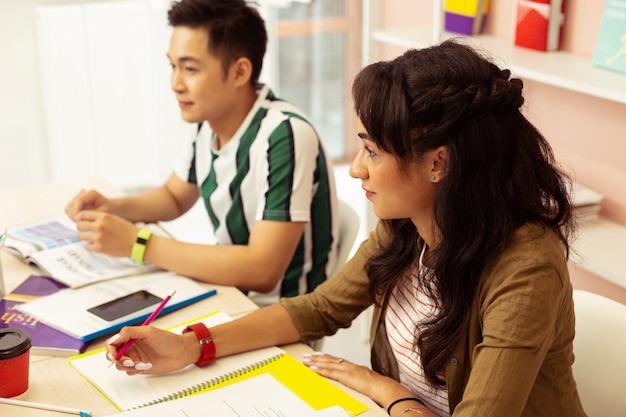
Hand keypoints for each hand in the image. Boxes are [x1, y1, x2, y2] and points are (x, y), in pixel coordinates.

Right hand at [65, 189, 110, 219]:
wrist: (110, 208)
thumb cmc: (108, 211)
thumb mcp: (102, 214)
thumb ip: (91, 215)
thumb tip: (78, 218)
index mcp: (91, 193)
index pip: (79, 201)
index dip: (76, 212)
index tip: (78, 221)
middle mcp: (83, 192)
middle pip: (71, 205)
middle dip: (74, 216)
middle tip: (80, 224)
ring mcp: (78, 196)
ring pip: (68, 208)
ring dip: (72, 217)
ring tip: (81, 223)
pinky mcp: (75, 201)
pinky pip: (69, 210)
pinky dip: (72, 216)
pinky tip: (80, 221)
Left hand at [74, 210, 137, 256]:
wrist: (137, 242)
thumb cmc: (126, 230)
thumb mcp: (114, 218)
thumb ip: (100, 218)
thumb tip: (83, 220)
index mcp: (103, 216)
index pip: (82, 214)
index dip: (80, 218)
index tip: (81, 221)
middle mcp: (100, 226)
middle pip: (79, 225)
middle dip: (81, 228)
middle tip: (85, 230)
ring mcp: (99, 237)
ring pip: (80, 236)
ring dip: (85, 237)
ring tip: (92, 238)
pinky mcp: (100, 248)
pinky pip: (87, 246)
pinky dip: (90, 246)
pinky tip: (97, 244)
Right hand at [106, 325, 199, 374]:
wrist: (180, 353)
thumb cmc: (168, 340)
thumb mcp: (148, 332)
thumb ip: (129, 332)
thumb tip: (114, 339)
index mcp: (131, 336)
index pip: (112, 342)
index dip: (110, 349)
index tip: (114, 354)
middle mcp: (131, 347)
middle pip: (113, 355)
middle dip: (119, 360)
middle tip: (130, 361)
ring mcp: (135, 357)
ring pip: (120, 365)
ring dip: (130, 366)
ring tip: (143, 363)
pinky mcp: (139, 367)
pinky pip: (129, 372)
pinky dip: (136, 370)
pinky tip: (148, 365)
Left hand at [302, 353, 435, 415]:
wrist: (386, 388)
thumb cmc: (381, 388)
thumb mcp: (370, 382)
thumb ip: (363, 381)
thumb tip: (361, 385)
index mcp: (357, 368)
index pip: (339, 361)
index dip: (328, 357)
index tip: (319, 355)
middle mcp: (351, 366)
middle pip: (331, 360)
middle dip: (318, 357)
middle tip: (307, 355)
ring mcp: (348, 370)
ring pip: (328, 364)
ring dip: (315, 362)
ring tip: (305, 360)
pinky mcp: (346, 376)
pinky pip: (330, 372)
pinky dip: (320, 370)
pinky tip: (312, 368)